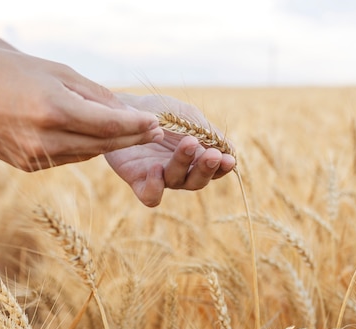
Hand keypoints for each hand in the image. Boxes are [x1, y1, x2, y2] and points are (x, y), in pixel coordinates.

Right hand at [0, 46, 163, 169]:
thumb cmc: (6, 72)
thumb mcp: (55, 71)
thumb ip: (94, 94)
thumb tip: (127, 112)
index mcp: (53, 110)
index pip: (109, 126)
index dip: (136, 127)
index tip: (156, 123)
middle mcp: (46, 139)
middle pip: (103, 145)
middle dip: (133, 138)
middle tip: (155, 132)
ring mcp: (36, 156)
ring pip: (88, 154)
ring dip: (113, 145)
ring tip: (135, 134)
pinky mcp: (29, 166)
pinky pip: (69, 157)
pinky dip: (86, 147)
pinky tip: (99, 138)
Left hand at [105, 94, 235, 206]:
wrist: (125, 104)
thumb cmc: (160, 111)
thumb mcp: (188, 116)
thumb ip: (207, 133)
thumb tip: (230, 149)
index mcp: (195, 158)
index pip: (214, 170)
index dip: (222, 167)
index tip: (228, 158)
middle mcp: (179, 171)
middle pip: (197, 181)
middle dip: (207, 169)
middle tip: (212, 154)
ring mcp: (159, 176)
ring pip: (177, 183)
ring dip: (184, 165)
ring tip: (188, 143)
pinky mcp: (137, 179)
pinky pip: (150, 196)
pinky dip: (155, 187)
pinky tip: (155, 168)